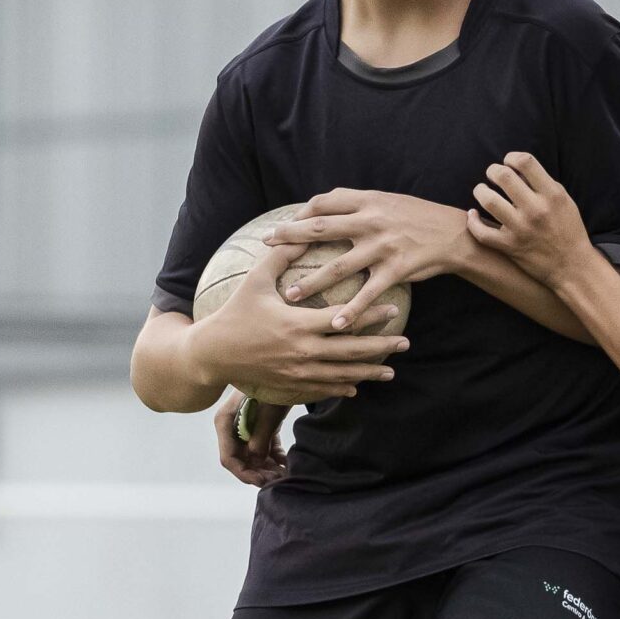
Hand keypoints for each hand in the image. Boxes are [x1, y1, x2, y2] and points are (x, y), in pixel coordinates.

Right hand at [185, 238, 408, 403]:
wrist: (213, 353)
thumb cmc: (234, 312)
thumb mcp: (255, 280)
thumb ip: (282, 256)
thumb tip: (303, 230)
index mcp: (297, 323)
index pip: (344, 318)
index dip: (371, 315)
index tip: (395, 309)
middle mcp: (303, 351)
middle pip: (352, 351)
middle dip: (382, 348)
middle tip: (406, 343)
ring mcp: (298, 371)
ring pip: (342, 375)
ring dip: (369, 372)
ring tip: (391, 371)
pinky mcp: (290, 384)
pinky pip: (324, 388)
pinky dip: (343, 387)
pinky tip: (358, 385)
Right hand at [213, 391, 286, 485]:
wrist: (284, 363)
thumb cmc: (271, 382)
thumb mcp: (267, 408)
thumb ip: (260, 435)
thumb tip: (256, 459)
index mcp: (226, 422)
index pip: (229, 458)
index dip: (245, 474)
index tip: (264, 482)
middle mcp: (234, 428)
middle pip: (242, 461)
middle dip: (260, 474)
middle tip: (280, 481)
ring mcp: (248, 428)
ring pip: (255, 458)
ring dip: (269, 469)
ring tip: (286, 475)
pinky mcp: (261, 426)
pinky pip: (266, 450)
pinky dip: (276, 459)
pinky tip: (289, 465)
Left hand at [270, 190, 470, 331]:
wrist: (453, 234)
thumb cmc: (418, 217)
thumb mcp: (387, 201)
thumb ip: (358, 205)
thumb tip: (325, 209)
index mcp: (367, 201)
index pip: (323, 202)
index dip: (298, 214)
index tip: (279, 226)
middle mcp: (371, 220)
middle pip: (320, 228)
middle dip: (289, 237)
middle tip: (266, 246)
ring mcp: (382, 245)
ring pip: (338, 266)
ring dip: (312, 282)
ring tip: (291, 295)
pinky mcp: (396, 269)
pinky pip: (368, 293)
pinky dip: (351, 310)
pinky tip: (336, 324)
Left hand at [466, 152, 595, 284]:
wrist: (572, 266)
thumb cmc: (568, 230)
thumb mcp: (564, 201)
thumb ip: (543, 184)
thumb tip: (517, 169)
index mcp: (552, 195)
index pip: (525, 162)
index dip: (511, 157)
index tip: (508, 161)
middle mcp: (535, 210)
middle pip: (503, 176)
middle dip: (493, 170)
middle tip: (493, 174)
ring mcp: (521, 229)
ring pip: (489, 201)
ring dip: (480, 191)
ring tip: (482, 190)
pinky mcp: (509, 247)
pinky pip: (482, 232)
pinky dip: (473, 221)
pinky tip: (473, 215)